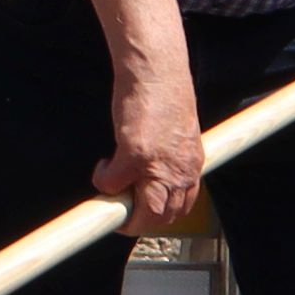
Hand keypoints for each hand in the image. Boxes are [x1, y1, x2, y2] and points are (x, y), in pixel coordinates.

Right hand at [95, 70, 205, 237]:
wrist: (158, 71)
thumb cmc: (166, 94)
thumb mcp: (178, 132)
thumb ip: (171, 155)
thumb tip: (155, 168)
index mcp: (191, 165)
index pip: (182, 206)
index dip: (161, 215)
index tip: (144, 214)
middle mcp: (179, 171)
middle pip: (163, 217)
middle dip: (139, 223)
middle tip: (121, 216)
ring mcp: (157, 166)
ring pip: (143, 212)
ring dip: (124, 214)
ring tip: (109, 201)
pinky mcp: (134, 155)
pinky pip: (112, 183)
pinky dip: (102, 180)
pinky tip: (102, 166)